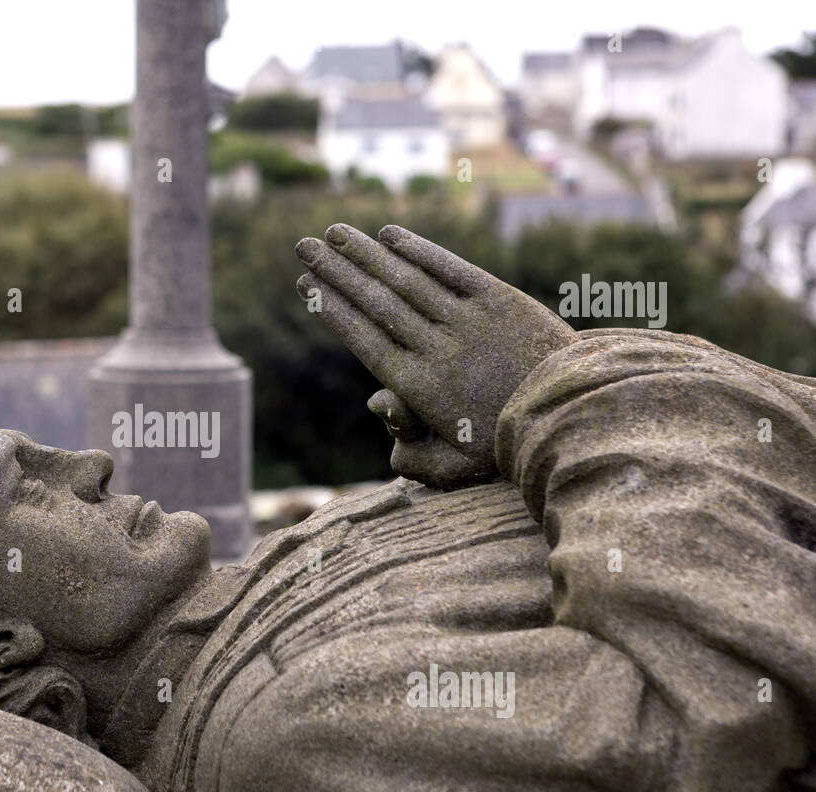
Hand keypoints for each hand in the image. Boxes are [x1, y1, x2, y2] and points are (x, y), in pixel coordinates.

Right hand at [295, 224, 577, 485]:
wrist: (577, 414)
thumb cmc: (513, 446)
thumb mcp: (458, 471)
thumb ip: (413, 462)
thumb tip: (385, 437)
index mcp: (419, 388)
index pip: (363, 339)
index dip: (331, 309)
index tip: (305, 286)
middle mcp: (436, 348)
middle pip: (375, 302)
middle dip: (335, 271)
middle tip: (303, 246)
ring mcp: (468, 320)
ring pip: (406, 280)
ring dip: (366, 253)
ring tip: (336, 232)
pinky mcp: (500, 300)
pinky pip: (450, 269)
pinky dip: (418, 250)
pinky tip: (390, 234)